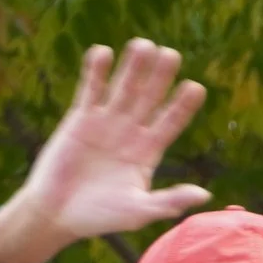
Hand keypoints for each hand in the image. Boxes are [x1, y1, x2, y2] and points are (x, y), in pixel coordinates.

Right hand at [0, 38, 211, 262]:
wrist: (57, 214)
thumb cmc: (99, 218)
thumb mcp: (137, 211)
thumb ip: (169, 201)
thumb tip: (205, 194)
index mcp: (148, 152)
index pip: (170, 123)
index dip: (182, 106)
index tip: (196, 87)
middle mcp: (130, 132)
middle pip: (150, 98)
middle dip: (160, 77)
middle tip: (171, 55)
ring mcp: (105, 122)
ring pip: (123, 88)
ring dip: (133, 67)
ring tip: (143, 45)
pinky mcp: (80, 118)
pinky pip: (90, 89)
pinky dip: (96, 72)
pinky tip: (104, 52)